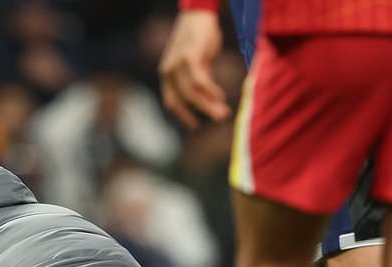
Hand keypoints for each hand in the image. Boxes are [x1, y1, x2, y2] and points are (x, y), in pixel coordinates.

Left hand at [158, 10, 229, 129]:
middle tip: (220, 120)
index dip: (183, 116)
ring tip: (224, 113)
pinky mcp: (189, 58)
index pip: (172, 103)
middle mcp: (168, 72)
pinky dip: (211, 91)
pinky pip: (200, 81)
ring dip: (209, 106)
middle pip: (183, 101)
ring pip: (192, 94)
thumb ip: (200, 83)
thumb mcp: (198, 65)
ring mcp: (177, 65)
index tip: (196, 126)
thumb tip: (208, 102)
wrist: (198, 15)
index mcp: (167, 75)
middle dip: (202, 113)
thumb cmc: (199, 40)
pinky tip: (221, 96)